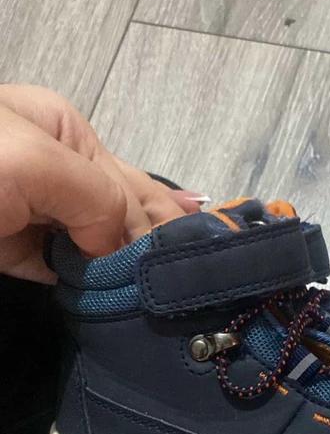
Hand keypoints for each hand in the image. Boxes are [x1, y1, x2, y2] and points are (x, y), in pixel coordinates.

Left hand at [0, 84, 206, 282]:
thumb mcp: (37, 161)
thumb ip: (97, 201)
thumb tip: (118, 251)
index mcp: (69, 133)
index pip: (133, 188)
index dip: (159, 228)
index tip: (189, 266)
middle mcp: (59, 172)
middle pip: (124, 213)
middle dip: (160, 241)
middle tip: (206, 276)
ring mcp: (36, 214)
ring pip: (97, 246)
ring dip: (128, 269)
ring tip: (179, 292)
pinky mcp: (15, 251)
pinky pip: (63, 271)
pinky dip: (91, 289)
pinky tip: (125, 300)